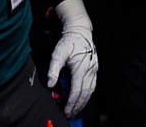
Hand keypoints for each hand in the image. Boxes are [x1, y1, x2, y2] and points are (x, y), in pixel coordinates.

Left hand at [49, 0, 97, 117]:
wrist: (81, 31)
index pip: (77, 90)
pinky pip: (93, 84)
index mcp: (81, 68)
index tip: (66, 110)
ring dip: (84, 101)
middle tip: (71, 114)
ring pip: (91, 89)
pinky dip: (88, 93)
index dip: (72, 102)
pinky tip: (84, 97)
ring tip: (77, 109)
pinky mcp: (95, 68)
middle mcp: (90, 70)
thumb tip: (51, 84)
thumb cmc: (69, 42)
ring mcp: (94, 69)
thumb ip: (54, 69)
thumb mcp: (58, 53)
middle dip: (78, 105)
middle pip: (85, 92)